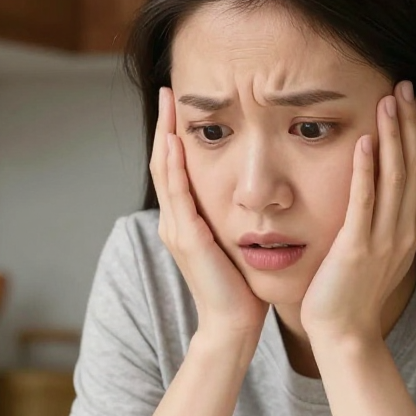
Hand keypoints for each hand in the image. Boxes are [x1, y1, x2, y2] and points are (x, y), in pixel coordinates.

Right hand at [149, 87, 269, 343]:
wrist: (233, 324)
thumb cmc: (241, 287)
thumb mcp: (236, 243)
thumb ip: (234, 219)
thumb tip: (252, 195)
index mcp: (185, 221)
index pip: (175, 168)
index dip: (175, 135)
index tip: (180, 104)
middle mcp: (175, 221)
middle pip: (163, 163)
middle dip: (165, 126)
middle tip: (167, 90)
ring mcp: (177, 229)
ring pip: (165, 173)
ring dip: (166, 136)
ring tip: (168, 104)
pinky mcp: (188, 239)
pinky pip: (178, 194)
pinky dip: (175, 166)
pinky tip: (178, 142)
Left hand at [299, 80, 415, 346]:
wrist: (344, 333)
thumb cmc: (353, 291)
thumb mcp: (378, 249)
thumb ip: (385, 217)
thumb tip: (385, 185)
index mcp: (412, 228)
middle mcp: (406, 230)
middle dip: (412, 123)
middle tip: (406, 85)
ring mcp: (384, 240)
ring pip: (397, 177)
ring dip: (394, 135)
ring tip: (389, 99)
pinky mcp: (357, 249)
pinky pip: (365, 202)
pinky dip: (367, 170)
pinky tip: (365, 141)